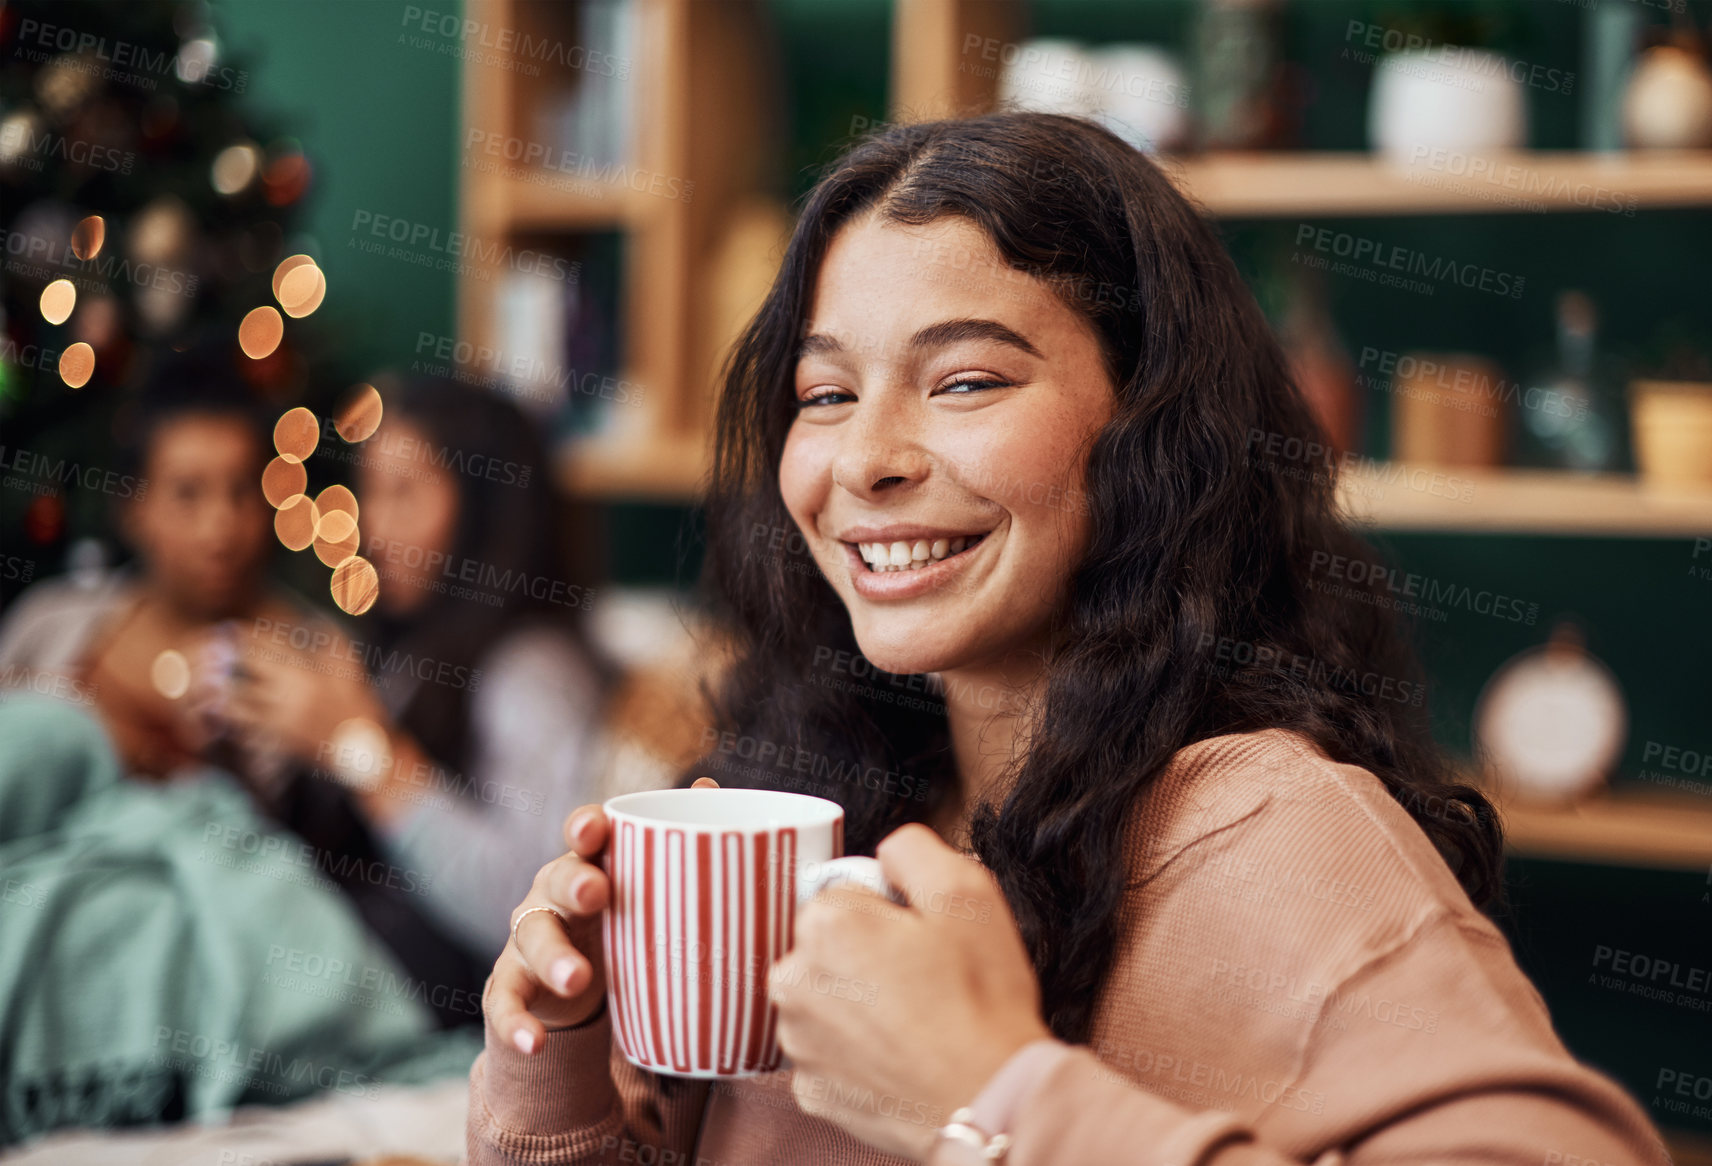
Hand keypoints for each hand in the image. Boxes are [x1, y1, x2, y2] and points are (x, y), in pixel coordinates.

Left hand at [222, 638, 383, 763]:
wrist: (364, 749)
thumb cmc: (358, 703)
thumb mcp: (351, 667)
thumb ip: (333, 639)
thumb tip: (314, 617)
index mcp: (310, 671)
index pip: (269, 645)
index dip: (245, 635)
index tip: (228, 629)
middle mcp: (293, 692)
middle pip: (249, 666)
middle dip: (227, 655)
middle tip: (209, 648)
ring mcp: (284, 716)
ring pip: (239, 697)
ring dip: (220, 686)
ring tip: (206, 678)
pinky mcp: (278, 737)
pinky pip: (245, 724)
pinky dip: (229, 715)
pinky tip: (216, 708)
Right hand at [486, 777, 719, 1053]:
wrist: (573, 984)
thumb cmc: (619, 920)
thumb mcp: (646, 887)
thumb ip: (677, 843)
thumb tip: (710, 787)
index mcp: (589, 861)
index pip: (583, 833)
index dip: (586, 827)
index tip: (595, 828)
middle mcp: (552, 892)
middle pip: (556, 879)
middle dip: (575, 882)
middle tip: (599, 894)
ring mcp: (527, 938)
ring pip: (530, 939)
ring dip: (552, 958)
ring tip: (576, 980)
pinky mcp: (510, 984)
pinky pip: (505, 1003)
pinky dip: (516, 1024)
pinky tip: (535, 1043)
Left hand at [769, 823, 1052, 1159]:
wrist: (991, 1102)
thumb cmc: (980, 1003)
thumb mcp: (967, 892)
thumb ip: (912, 849)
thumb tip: (888, 851)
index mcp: (826, 926)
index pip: (846, 895)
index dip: (891, 913)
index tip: (921, 938)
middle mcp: (794, 982)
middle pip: (829, 946)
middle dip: (868, 955)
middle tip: (924, 979)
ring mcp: (799, 1042)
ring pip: (827, 999)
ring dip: (860, 1004)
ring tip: (916, 1021)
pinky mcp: (812, 1090)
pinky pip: (831, 1052)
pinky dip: (859, 1053)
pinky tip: (901, 1056)